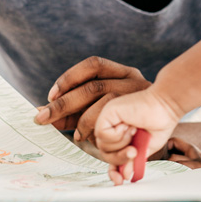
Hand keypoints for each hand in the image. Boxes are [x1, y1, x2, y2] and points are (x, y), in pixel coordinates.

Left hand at [34, 56, 150, 143]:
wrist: (160, 132)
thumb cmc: (125, 125)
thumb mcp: (95, 115)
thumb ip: (73, 114)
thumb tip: (40, 113)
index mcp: (123, 72)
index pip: (93, 64)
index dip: (70, 77)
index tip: (50, 96)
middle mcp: (132, 77)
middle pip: (93, 85)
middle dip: (64, 103)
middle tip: (43, 118)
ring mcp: (140, 91)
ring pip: (103, 98)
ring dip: (82, 119)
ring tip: (76, 135)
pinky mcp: (143, 109)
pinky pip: (112, 116)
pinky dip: (95, 126)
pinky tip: (87, 137)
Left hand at [95, 86, 182, 184]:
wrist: (166, 106)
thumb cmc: (160, 122)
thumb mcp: (145, 149)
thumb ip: (133, 161)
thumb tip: (124, 176)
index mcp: (121, 134)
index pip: (110, 155)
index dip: (113, 170)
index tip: (119, 181)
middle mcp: (113, 126)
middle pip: (105, 153)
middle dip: (119, 158)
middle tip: (134, 152)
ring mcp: (109, 118)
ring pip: (102, 144)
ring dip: (121, 143)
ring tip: (134, 131)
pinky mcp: (108, 112)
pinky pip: (102, 133)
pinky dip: (117, 135)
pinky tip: (129, 126)